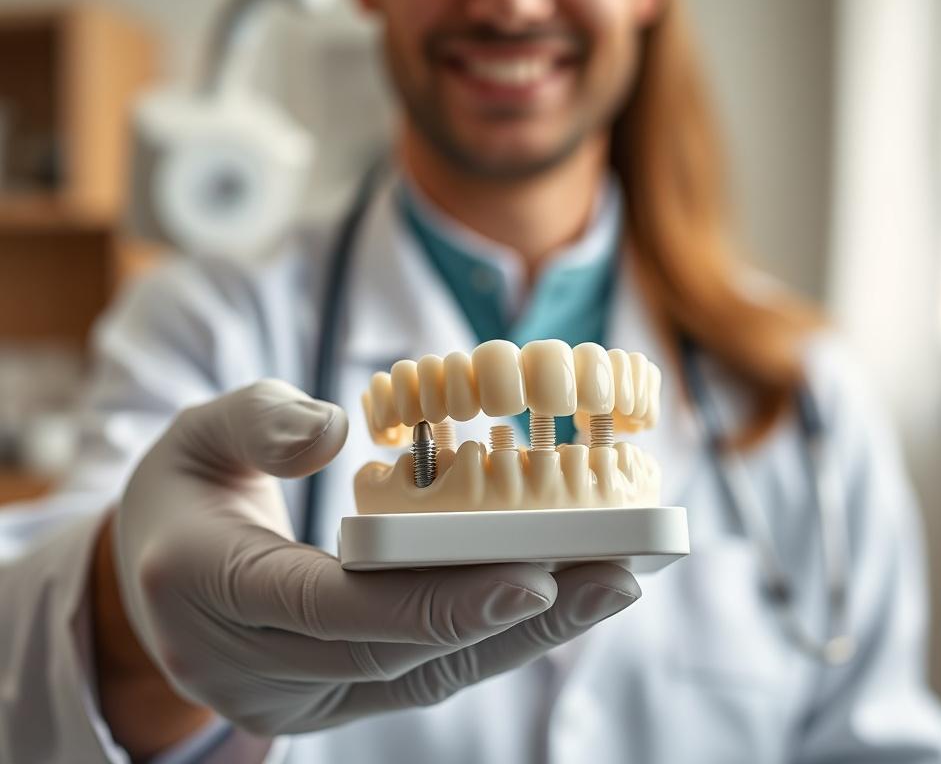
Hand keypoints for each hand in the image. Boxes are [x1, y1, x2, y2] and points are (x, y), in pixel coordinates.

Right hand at [112, 379, 639, 736]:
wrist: (152, 578)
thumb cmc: (183, 495)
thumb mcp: (198, 432)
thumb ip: (260, 420)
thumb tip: (338, 429)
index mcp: (203, 585)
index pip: (330, 605)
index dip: (433, 598)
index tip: (532, 575)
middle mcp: (245, 661)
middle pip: (397, 650)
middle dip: (509, 615)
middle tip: (611, 571)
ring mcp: (289, 693)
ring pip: (422, 675)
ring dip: (522, 634)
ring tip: (610, 583)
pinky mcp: (330, 697)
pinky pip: (421, 676)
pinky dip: (491, 638)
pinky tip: (559, 600)